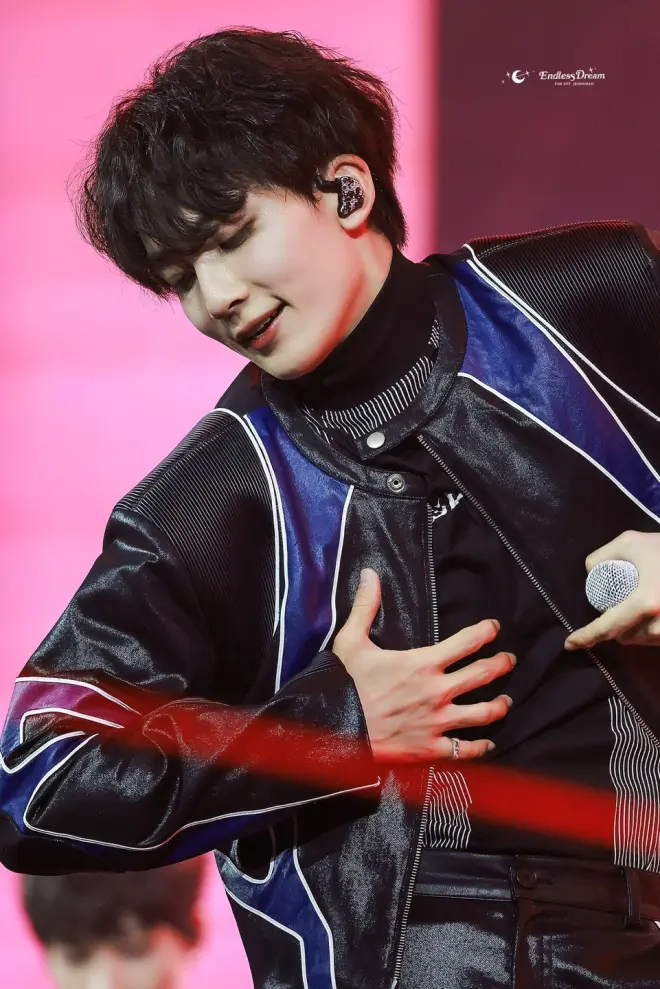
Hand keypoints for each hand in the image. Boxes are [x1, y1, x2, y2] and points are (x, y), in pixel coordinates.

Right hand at [333, 569, 514, 762]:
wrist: (334, 729)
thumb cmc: (343, 684)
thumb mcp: (350, 641)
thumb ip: (365, 607)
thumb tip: (369, 573)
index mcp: (423, 663)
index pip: (466, 642)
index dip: (485, 632)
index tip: (494, 627)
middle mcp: (438, 692)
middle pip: (482, 675)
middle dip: (501, 665)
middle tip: (509, 661)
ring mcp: (438, 723)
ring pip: (482, 713)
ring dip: (498, 706)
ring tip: (506, 702)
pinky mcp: (431, 749)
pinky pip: (465, 749)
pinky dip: (480, 746)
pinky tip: (488, 743)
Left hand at [565, 530, 659, 649]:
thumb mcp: (630, 542)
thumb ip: (602, 556)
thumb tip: (590, 575)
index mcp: (645, 602)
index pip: (608, 627)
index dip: (586, 637)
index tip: (569, 644)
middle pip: (625, 636)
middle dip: (616, 627)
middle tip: (621, 604)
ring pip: (643, 639)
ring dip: (634, 629)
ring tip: (641, 604)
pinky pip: (658, 638)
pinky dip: (650, 629)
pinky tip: (653, 611)